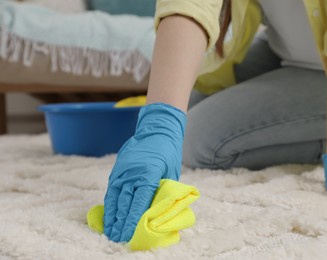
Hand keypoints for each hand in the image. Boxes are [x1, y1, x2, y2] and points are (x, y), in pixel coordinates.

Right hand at [103, 103, 186, 242]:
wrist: (157, 129)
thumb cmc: (168, 152)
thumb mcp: (171, 172)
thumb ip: (162, 190)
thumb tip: (155, 212)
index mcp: (149, 173)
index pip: (139, 201)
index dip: (133, 219)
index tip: (129, 234)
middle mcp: (133, 172)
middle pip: (125, 202)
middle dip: (121, 222)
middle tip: (118, 238)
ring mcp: (123, 170)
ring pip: (115, 197)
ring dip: (112, 216)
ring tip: (110, 231)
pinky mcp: (117, 169)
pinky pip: (111, 189)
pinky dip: (110, 203)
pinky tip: (108, 215)